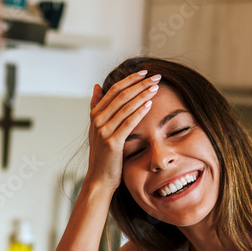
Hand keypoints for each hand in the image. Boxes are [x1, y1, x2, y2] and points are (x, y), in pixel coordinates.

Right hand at [87, 70, 160, 190]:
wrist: (100, 179)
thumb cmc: (104, 155)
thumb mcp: (97, 129)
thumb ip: (97, 107)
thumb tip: (97, 86)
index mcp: (95, 115)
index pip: (113, 90)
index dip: (129, 79)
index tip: (144, 72)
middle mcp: (97, 121)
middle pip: (121, 95)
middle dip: (140, 84)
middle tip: (155, 76)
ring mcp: (103, 131)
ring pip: (125, 107)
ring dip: (142, 95)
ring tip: (156, 87)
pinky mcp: (112, 143)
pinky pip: (128, 123)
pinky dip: (139, 112)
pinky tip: (150, 104)